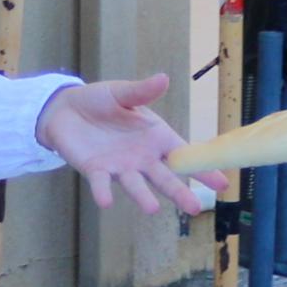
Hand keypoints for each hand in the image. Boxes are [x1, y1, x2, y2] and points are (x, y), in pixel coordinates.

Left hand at [36, 74, 213, 217]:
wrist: (64, 109)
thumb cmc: (100, 100)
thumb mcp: (122, 93)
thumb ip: (141, 91)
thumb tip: (163, 78)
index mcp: (155, 137)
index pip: (184, 154)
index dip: (203, 168)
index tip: (222, 183)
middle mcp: (142, 157)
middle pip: (164, 177)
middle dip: (179, 192)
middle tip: (195, 208)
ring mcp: (119, 166)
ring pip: (135, 185)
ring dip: (143, 197)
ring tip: (153, 209)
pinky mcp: (95, 170)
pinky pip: (101, 183)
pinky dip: (103, 192)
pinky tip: (106, 201)